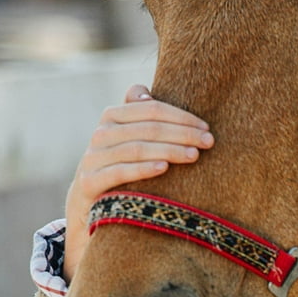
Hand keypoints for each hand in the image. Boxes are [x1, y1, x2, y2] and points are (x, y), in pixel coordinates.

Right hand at [63, 84, 214, 281]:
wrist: (90, 204)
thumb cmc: (122, 167)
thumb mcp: (130, 140)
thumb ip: (139, 115)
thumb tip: (148, 92)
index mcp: (113, 117)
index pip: (151, 109)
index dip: (181, 116)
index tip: (206, 128)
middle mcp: (101, 133)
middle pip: (148, 128)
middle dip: (182, 133)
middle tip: (208, 142)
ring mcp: (93, 157)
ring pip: (136, 148)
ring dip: (169, 150)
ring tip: (194, 155)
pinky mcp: (89, 182)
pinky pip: (120, 172)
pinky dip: (143, 168)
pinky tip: (164, 168)